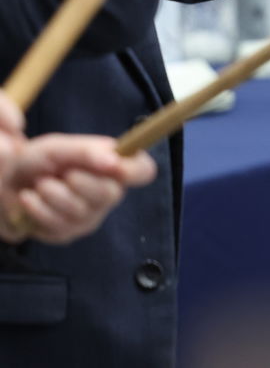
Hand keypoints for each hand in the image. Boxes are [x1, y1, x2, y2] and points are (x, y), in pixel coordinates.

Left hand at [0, 135, 155, 244]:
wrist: (2, 183)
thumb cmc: (34, 161)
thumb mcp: (57, 147)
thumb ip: (87, 151)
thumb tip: (115, 161)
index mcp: (112, 166)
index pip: (143, 170)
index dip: (134, 170)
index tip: (113, 165)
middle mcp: (107, 193)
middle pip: (111, 194)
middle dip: (80, 182)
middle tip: (62, 173)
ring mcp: (88, 217)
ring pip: (81, 211)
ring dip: (53, 194)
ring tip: (39, 184)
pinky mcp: (66, 234)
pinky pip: (58, 225)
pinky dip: (38, 208)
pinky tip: (29, 199)